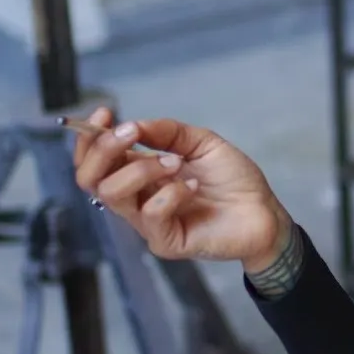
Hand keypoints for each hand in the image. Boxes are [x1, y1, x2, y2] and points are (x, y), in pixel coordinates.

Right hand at [72, 108, 292, 272]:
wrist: (264, 211)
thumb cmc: (234, 179)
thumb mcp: (201, 143)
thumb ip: (167, 132)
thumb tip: (133, 125)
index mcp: (139, 174)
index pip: (94, 161)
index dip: (89, 136)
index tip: (105, 111)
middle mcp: (137, 199)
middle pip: (90, 180)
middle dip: (103, 150)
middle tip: (131, 132)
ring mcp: (148, 223)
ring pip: (113, 195)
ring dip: (142, 168)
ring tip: (176, 162)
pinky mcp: (166, 242)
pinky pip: (151, 214)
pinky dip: (172, 193)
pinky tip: (194, 187)